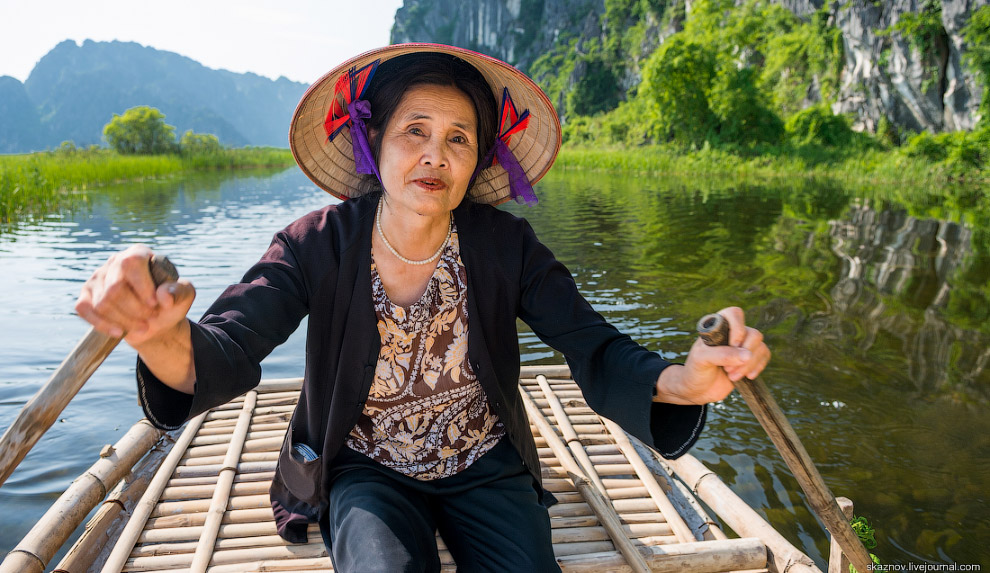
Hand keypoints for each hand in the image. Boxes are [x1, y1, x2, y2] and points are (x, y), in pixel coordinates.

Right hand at [75, 245, 195, 346]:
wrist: (155, 321)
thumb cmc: (169, 302)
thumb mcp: (184, 295)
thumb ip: (180, 291)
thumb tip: (164, 296)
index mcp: (138, 254)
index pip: (132, 263)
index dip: (142, 286)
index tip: (155, 304)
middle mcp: (114, 262)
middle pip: (115, 288)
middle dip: (135, 309)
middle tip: (151, 318)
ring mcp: (97, 279)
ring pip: (102, 303)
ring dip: (124, 320)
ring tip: (143, 327)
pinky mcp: (86, 296)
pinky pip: (85, 310)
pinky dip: (103, 324)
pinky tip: (119, 332)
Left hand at [655, 306, 770, 404]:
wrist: (699, 390)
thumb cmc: (695, 370)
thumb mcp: (702, 360)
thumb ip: (721, 354)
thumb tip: (747, 355)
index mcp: (717, 326)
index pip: (735, 314)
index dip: (738, 329)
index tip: (733, 346)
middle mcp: (732, 332)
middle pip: (753, 333)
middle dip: (743, 354)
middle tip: (727, 368)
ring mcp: (743, 345)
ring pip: (760, 346)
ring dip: (748, 364)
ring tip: (731, 376)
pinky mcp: (750, 358)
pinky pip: (765, 355)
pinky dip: (758, 367)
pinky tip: (747, 377)